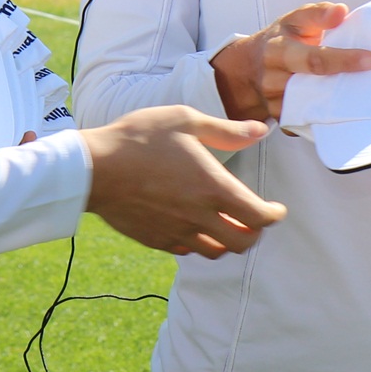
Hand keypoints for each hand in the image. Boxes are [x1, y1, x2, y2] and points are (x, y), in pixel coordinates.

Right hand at [82, 106, 288, 255]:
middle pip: (242, 243)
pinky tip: (194, 226)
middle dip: (255, 233)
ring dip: (227, 240)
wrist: (93, 168)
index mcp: (213, 188)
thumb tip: (261, 131)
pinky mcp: (156, 240)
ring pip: (215, 251)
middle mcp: (199, 217)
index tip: (277, 209)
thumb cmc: (139, 138)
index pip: (259, 217)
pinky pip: (187, 250)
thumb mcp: (185, 120)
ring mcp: (176, 232)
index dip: (274, 215)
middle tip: (254, 218)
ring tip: (227, 224)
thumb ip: (227, 130)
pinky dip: (199, 242)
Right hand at [211, 2, 370, 122]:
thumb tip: (342, 11)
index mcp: (278, 51)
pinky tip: (347, 108)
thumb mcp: (294, 19)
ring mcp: (276, 104)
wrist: (248, 68)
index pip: (314, 59)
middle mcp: (274, 81)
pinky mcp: (283, 119)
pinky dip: (328, 117)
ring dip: (340, 103)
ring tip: (366, 93)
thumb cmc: (280, 39)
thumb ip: (318, 13)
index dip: (344, 60)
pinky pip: (309, 122)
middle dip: (346, 87)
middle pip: (315, 88)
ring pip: (314, 109)